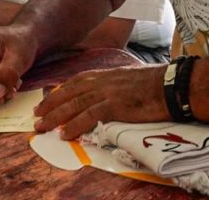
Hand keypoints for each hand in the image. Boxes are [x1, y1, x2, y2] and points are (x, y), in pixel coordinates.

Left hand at [33, 66, 167, 139]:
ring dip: (55, 116)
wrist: (171, 85)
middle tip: (37, 114)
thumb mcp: (129, 78)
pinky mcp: (114, 105)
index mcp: (106, 74)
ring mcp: (107, 92)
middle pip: (69, 92)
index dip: (60, 92)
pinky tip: (64, 134)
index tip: (48, 99)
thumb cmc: (156, 83)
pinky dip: (74, 125)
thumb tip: (109, 95)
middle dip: (51, 104)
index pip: (76, 81)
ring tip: (41, 126)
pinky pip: (88, 116)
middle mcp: (102, 81)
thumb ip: (115, 84)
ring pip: (73, 104)